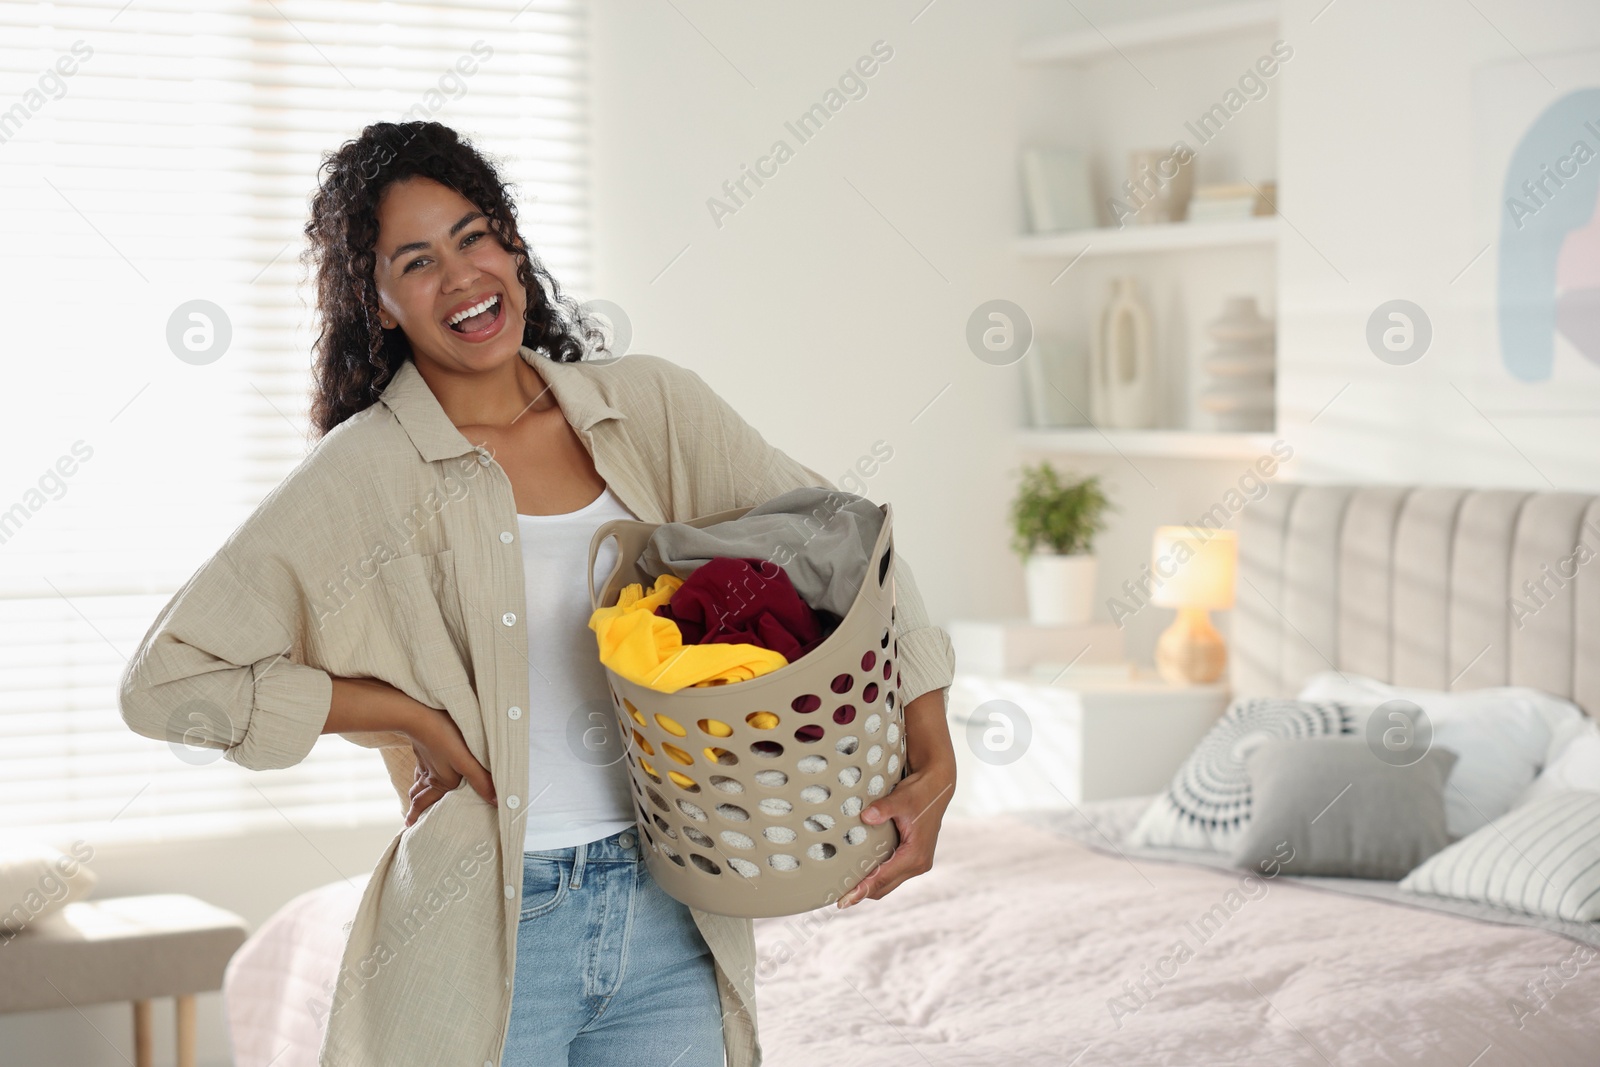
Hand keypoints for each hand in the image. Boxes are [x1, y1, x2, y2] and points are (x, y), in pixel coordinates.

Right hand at [404, 705, 495, 827]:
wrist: (418, 715)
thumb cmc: (444, 738)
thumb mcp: (466, 762)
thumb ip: (481, 781)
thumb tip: (497, 803)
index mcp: (441, 782)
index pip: (429, 804)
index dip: (420, 816)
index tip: (410, 827)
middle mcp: (431, 775)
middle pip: (420, 796)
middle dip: (415, 810)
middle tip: (408, 822)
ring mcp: (425, 761)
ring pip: (418, 782)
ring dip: (414, 794)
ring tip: (411, 801)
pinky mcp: (422, 747)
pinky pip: (420, 766)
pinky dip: (418, 774)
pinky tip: (421, 769)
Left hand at [837, 757, 955, 907]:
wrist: (937, 787)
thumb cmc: (920, 792)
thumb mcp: (902, 798)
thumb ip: (884, 808)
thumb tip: (865, 817)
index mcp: (916, 855)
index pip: (883, 878)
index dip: (862, 889)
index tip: (844, 900)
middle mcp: (918, 864)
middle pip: (884, 888)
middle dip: (861, 893)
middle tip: (836, 898)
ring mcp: (917, 863)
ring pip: (887, 884)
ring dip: (868, 887)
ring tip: (843, 889)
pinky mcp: (913, 858)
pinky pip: (891, 874)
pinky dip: (876, 877)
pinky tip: (859, 873)